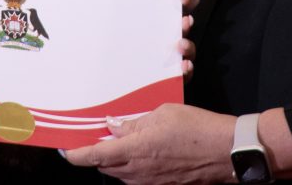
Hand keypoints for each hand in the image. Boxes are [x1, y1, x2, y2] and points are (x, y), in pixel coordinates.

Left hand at [63, 103, 234, 184]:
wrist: (226, 152)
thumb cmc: (197, 128)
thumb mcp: (163, 114)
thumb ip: (134, 122)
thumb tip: (113, 126)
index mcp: (136, 150)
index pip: (96, 157)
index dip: (76, 155)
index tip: (65, 150)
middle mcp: (139, 171)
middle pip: (105, 167)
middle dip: (94, 155)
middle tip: (92, 138)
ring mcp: (151, 181)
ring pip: (120, 173)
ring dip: (113, 160)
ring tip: (115, 142)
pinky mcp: (162, 184)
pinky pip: (137, 177)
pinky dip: (130, 165)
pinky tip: (137, 150)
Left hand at [121, 0, 201, 79]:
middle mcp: (164, 17)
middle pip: (186, 20)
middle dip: (188, 19)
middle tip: (183, 19)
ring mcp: (158, 39)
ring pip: (183, 45)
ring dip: (187, 45)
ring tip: (178, 45)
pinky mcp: (150, 60)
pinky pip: (173, 69)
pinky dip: (183, 69)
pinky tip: (180, 68)